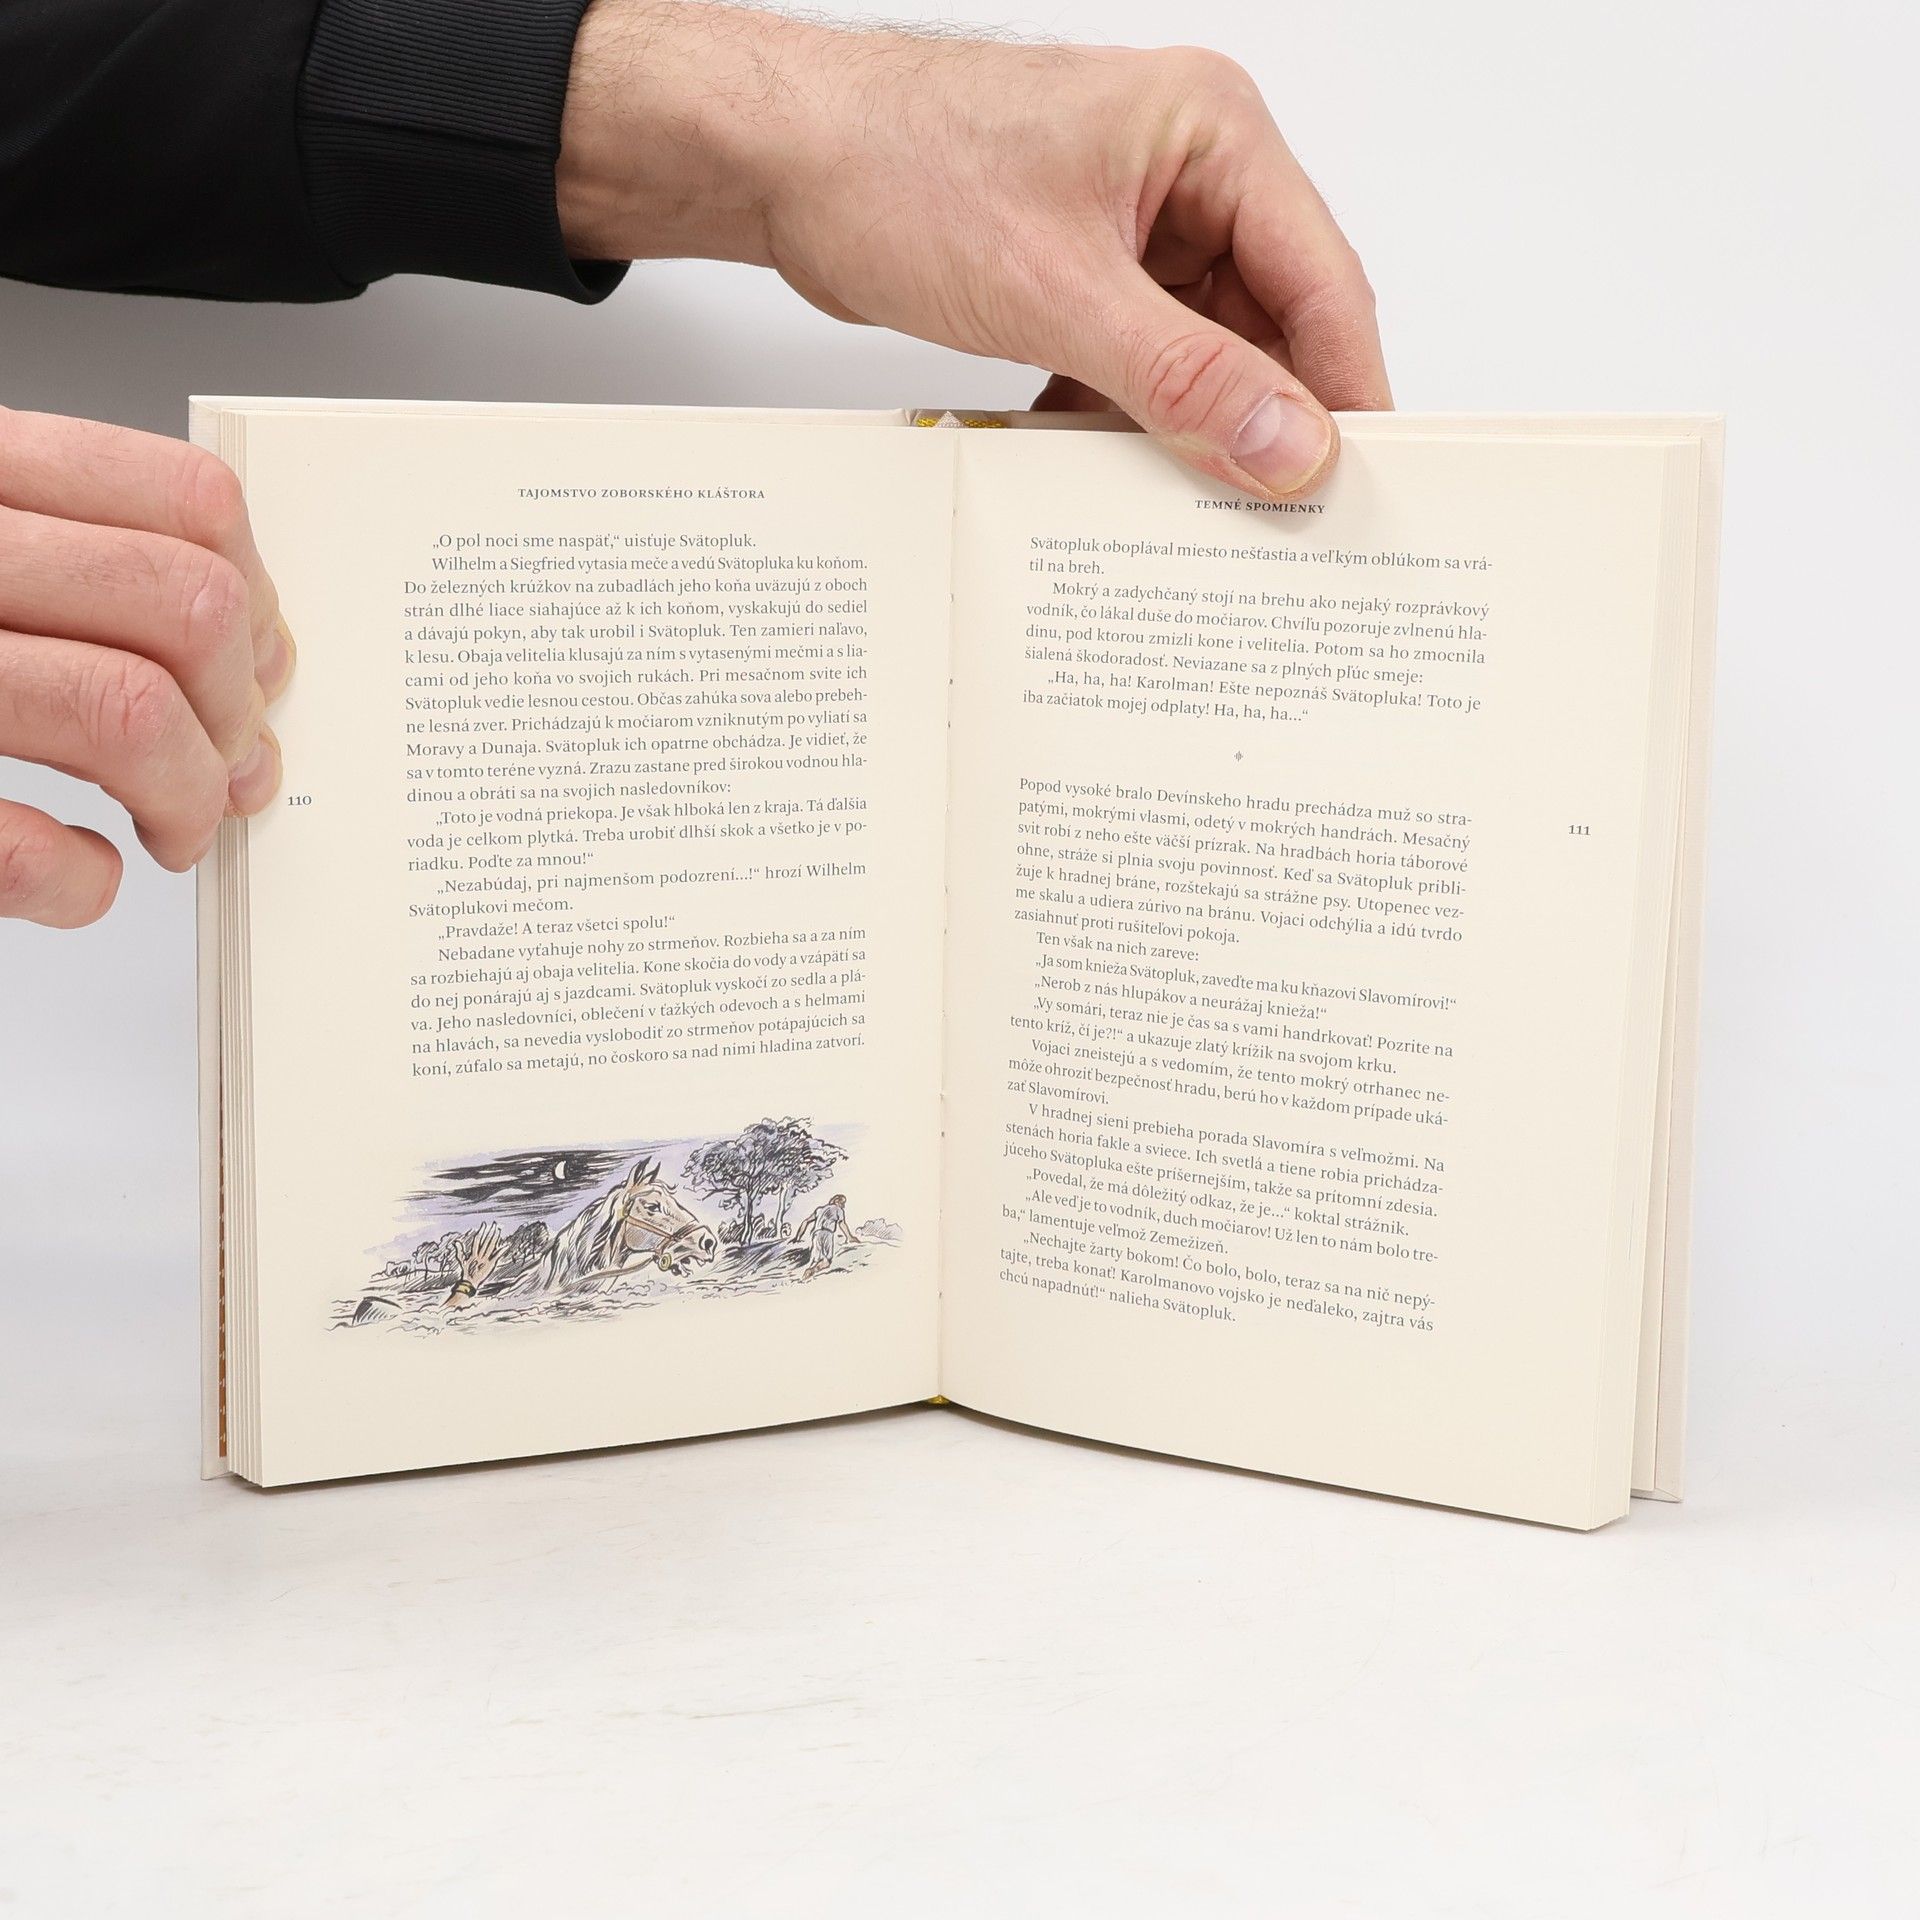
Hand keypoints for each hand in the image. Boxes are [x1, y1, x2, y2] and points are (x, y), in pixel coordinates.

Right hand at [0, 409, 289, 926]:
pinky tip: (75, 872)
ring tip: (170, 829)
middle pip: (184, 609)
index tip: (258, 665)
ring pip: (123, 712)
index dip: (256, 599)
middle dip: (235, 711)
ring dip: (185, 796)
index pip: (185, 503)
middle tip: (221, 767)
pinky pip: (17, 846)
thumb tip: (256, 659)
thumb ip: (82, 573)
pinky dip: (79, 881)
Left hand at [559, 6, 1388, 498]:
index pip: (1321, 281)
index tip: (1354, 485)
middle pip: (1269, 324)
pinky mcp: (1083, 272)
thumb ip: (1183, 377)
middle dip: (1261, 420)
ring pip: (1201, 354)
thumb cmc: (897, 166)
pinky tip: (1098, 462)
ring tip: (1177, 503)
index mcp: (1212, 136)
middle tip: (1271, 520)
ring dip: (1185, 428)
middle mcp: (1187, 176)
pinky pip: (1140, 363)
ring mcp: (1133, 227)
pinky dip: (1125, 416)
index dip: (1344, 390)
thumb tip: (1285, 445)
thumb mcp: (1057, 292)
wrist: (782, 162)